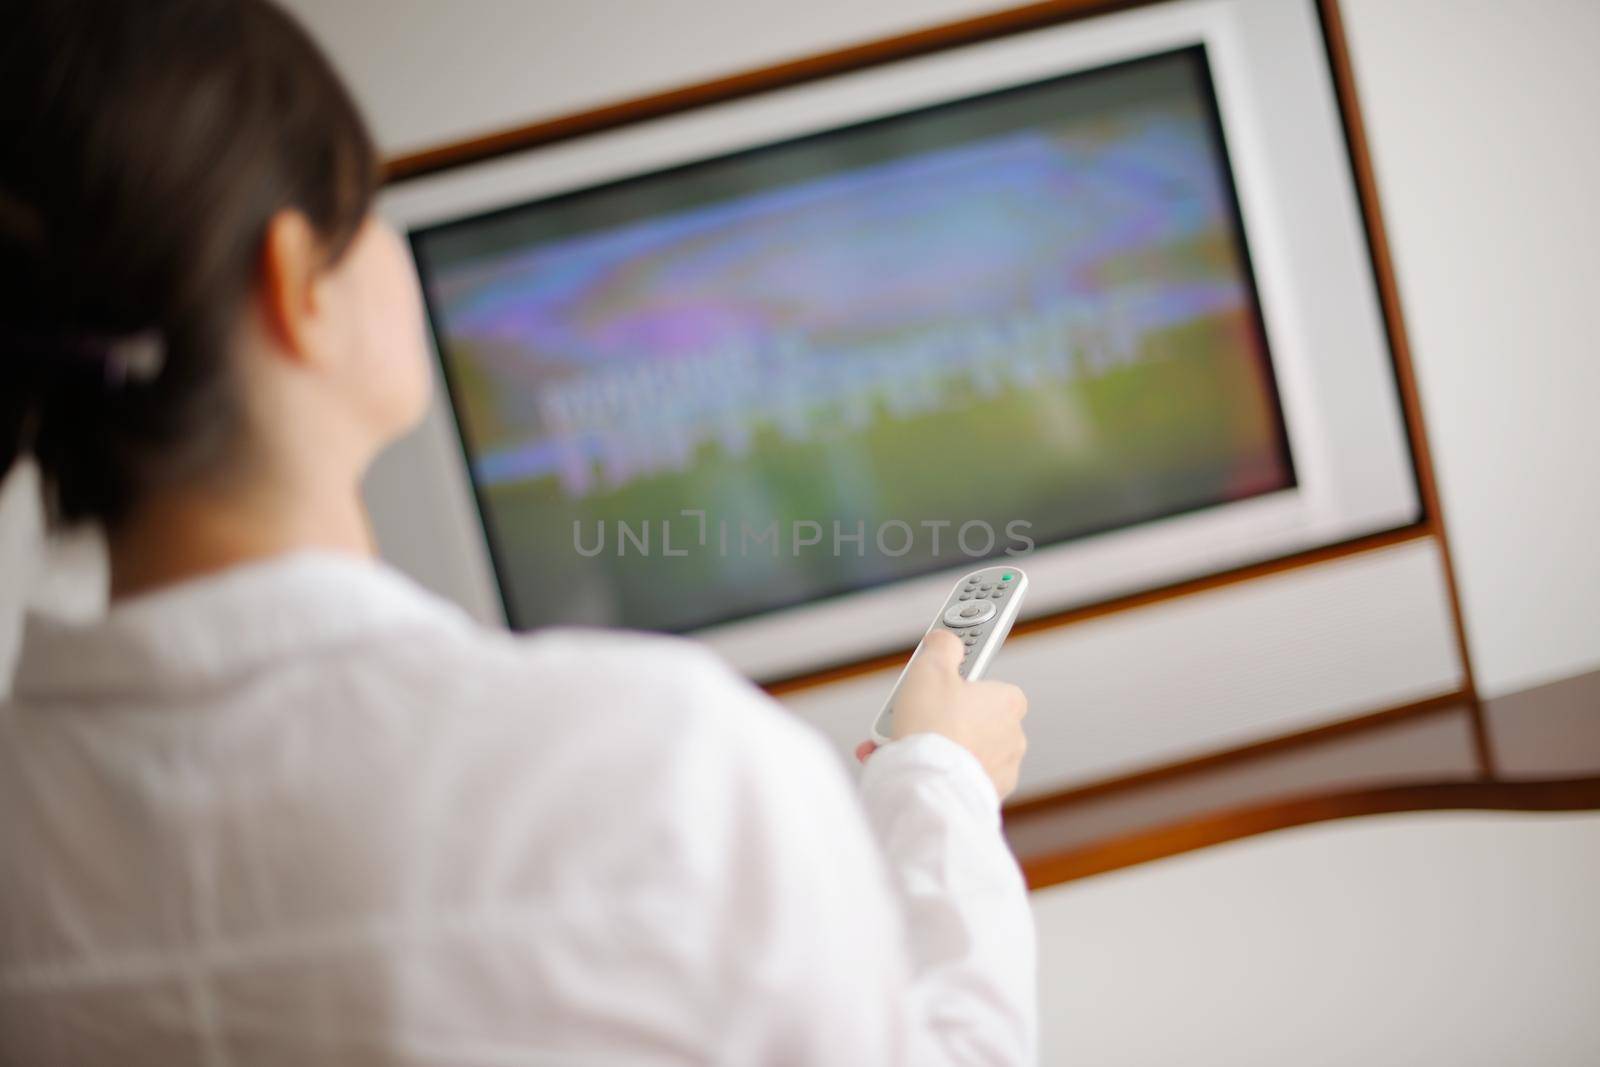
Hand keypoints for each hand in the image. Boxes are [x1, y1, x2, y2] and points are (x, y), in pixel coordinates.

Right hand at [855, 629, 1028, 799]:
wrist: (927, 784)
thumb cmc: (934, 728)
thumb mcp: (931, 667)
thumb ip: (942, 646)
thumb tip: (945, 640)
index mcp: (1007, 702)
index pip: (984, 681)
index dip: (954, 676)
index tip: (938, 672)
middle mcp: (1011, 736)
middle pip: (968, 716)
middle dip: (937, 714)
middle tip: (910, 711)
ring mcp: (1000, 768)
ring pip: (959, 748)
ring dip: (932, 743)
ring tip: (897, 741)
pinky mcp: (982, 794)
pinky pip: (954, 775)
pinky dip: (934, 769)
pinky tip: (907, 764)